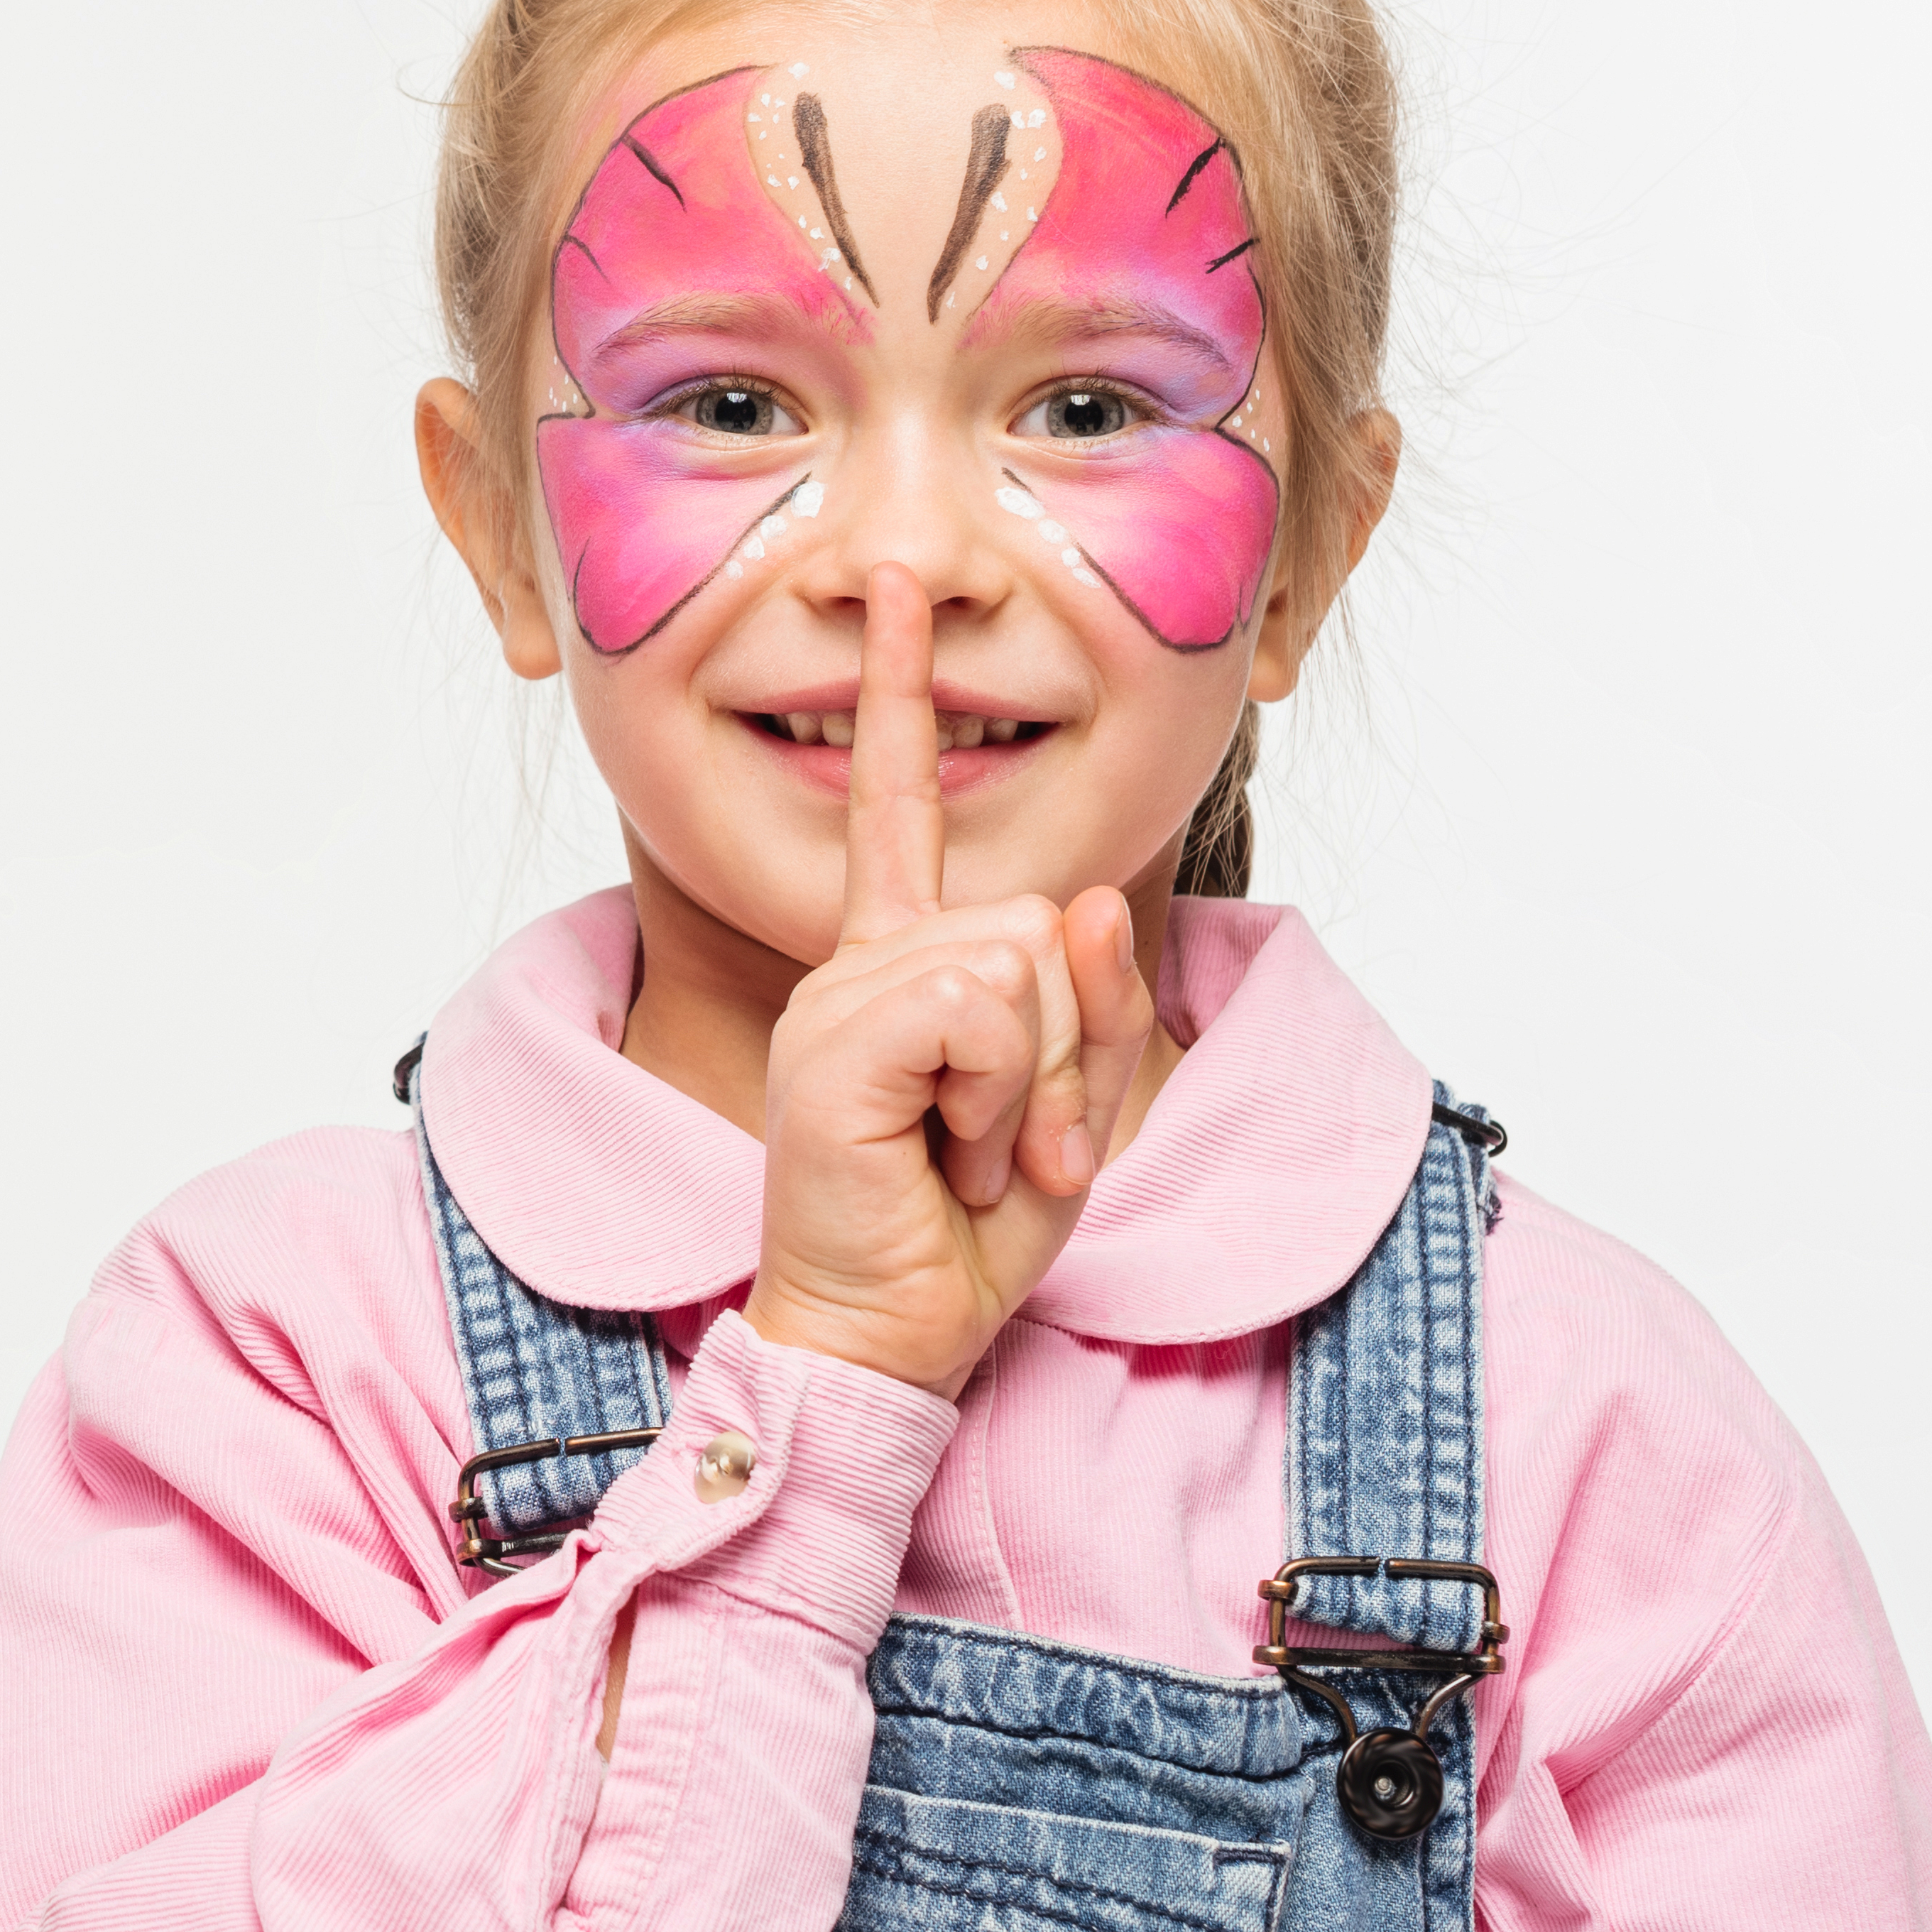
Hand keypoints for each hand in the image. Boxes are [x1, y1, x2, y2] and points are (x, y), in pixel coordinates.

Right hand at [739, 567, 1152, 1397]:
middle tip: (1007, 1140)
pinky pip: (980, 1004)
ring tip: (973, 1152)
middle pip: (1035, 918)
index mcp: (899, 965)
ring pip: (1020, 958)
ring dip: (1039, 1081)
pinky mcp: (837, 1038)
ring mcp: (839, 995)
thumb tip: (1078, 895)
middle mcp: (858, 962)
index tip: (896, 594)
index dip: (901, 694)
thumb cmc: (961, 1233)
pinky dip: (1001, 1092)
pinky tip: (948, 1151)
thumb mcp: (1072, 1110)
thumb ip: (1095, 1001)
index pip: (901, 805)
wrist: (882, 1337)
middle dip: (1069, 1044)